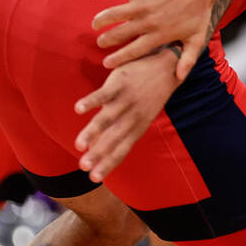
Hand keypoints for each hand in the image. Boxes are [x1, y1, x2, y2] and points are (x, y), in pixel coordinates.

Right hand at [73, 48, 181, 182]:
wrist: (167, 66)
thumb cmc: (148, 95)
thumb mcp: (140, 116)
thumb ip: (120, 132)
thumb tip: (97, 148)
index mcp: (138, 127)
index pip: (122, 149)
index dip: (108, 164)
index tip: (94, 178)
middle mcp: (132, 116)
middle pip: (113, 138)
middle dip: (98, 154)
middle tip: (83, 167)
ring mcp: (126, 99)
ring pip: (107, 118)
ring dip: (92, 132)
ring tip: (78, 145)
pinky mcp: (121, 82)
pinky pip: (104, 93)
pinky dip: (92, 101)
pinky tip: (78, 109)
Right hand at [89, 0, 222, 78]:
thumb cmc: (199, 13)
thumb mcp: (196, 40)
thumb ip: (187, 60)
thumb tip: (178, 78)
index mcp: (159, 35)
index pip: (134, 51)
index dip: (119, 58)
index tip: (107, 64)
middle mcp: (149, 21)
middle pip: (120, 33)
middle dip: (106, 40)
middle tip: (100, 43)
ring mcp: (144, 4)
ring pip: (115, 13)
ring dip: (102, 19)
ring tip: (95, 25)